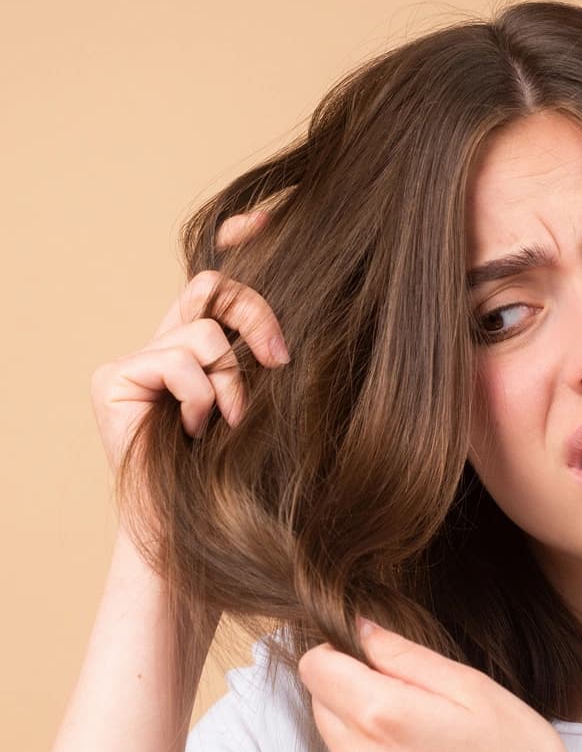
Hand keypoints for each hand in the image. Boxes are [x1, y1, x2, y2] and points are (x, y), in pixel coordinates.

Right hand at [90, 208, 280, 477]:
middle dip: (255, 314)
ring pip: (202, 333)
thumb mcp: (262, 408)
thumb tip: (298, 335)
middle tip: (279, 360)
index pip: (216, 283)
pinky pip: (179, 362)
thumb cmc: (231, 478)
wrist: (187, 530)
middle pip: (211, 287)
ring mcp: (135, 361)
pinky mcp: (114, 378)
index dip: (237, 244)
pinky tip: (192, 433)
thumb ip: (267, 364)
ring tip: (224, 425)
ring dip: (230, 383)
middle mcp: (165, 346)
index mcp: (200, 351)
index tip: (265, 220)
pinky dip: (201, 399)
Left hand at [298, 619, 581, 751]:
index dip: (340, 655)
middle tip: (417, 711)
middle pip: (322, 707)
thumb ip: (404, 654)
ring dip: (367, 743)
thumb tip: (359, 629)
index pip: (314, 666)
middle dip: (355, 697)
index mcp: (381, 716)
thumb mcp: (474, 688)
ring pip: (339, 751)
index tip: (372, 662)